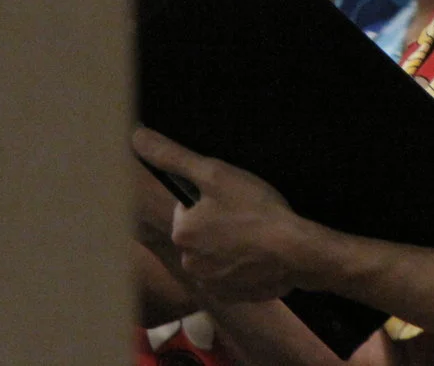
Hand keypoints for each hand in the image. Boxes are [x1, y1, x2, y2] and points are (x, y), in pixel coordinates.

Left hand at [132, 127, 302, 301]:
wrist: (296, 252)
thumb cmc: (255, 209)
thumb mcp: (214, 173)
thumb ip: (173, 156)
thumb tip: (137, 138)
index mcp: (181, 233)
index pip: (187, 209)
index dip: (209, 199)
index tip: (231, 198)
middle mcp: (190, 263)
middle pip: (201, 233)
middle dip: (218, 223)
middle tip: (245, 213)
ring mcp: (213, 283)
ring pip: (216, 254)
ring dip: (230, 245)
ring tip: (255, 233)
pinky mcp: (235, 296)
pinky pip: (233, 275)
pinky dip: (244, 265)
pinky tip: (260, 254)